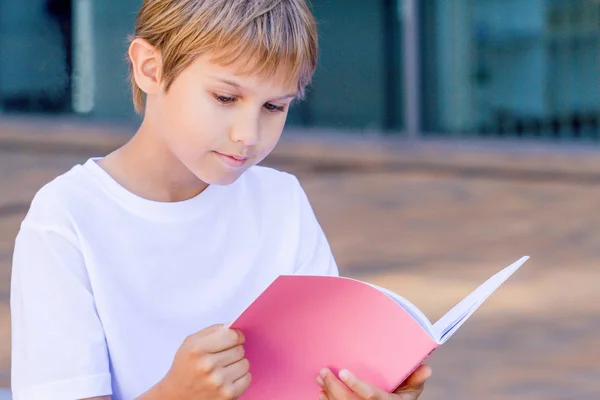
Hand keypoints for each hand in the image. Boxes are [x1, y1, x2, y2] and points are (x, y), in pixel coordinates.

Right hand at [156, 324, 250, 399]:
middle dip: (234, 350)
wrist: (177, 396)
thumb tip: (235, 326)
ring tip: (225, 368)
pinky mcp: (227, 395)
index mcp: (197, 349)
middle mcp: (207, 366)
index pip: (232, 336)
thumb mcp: (191, 343)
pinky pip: (247, 378)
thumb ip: (213, 330)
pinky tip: (228, 379)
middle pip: (239, 349)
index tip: (235, 338)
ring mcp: (218, 382)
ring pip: (245, 363)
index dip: (236, 336)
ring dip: (238, 364)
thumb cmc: (186, 367)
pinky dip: (240, 378)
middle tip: (224, 356)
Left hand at [316, 364, 430, 399]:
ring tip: (320, 377)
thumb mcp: (412, 390)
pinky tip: (321, 391)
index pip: (371, 396)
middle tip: (323, 372)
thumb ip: (416, 379)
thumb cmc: (403, 396)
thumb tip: (427, 368)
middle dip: (334, 387)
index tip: (343, 372)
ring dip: (328, 393)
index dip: (356, 385)